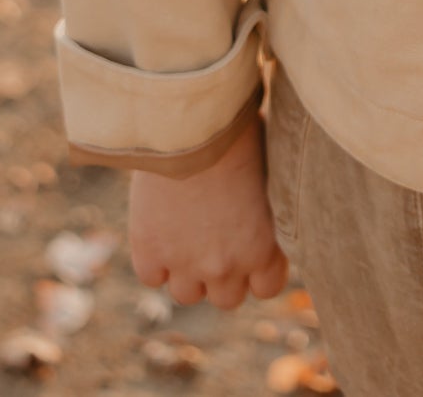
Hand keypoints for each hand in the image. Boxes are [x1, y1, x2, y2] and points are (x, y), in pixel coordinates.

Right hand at [129, 114, 288, 308]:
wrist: (194, 124)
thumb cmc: (242, 135)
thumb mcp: (270, 174)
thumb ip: (270, 209)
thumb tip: (272, 213)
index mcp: (263, 247)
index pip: (267, 287)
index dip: (258, 268)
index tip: (251, 246)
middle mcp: (226, 266)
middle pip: (227, 299)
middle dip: (223, 273)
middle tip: (217, 240)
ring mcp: (185, 263)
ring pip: (187, 294)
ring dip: (187, 270)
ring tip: (187, 233)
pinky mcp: (149, 252)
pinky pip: (152, 276)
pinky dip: (155, 258)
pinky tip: (161, 227)